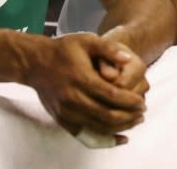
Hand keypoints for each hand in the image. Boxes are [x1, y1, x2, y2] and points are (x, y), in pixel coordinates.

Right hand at [21, 33, 146, 142]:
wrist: (35, 62)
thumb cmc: (65, 49)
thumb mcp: (88, 39)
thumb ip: (110, 48)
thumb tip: (128, 58)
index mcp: (81, 79)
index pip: (112, 96)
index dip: (130, 101)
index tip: (141, 101)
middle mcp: (72, 98)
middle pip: (107, 115)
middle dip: (128, 116)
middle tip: (142, 112)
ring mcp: (65, 112)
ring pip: (98, 127)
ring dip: (120, 127)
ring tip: (135, 121)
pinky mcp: (61, 119)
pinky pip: (85, 135)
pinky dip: (104, 137)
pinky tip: (118, 136)